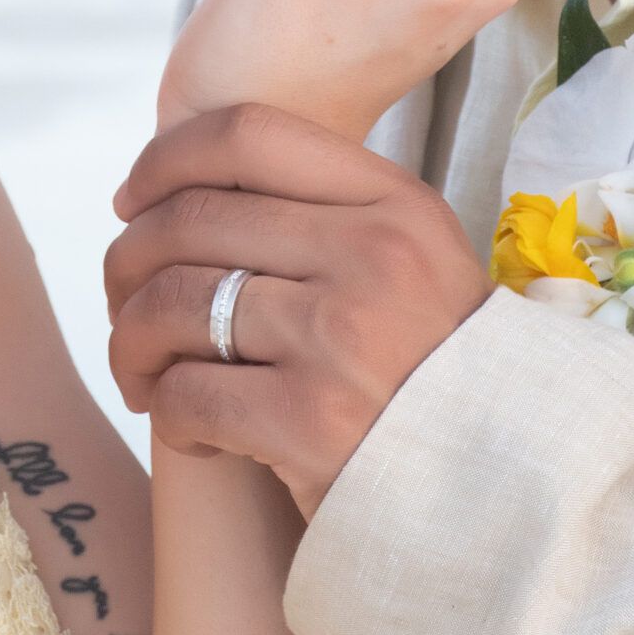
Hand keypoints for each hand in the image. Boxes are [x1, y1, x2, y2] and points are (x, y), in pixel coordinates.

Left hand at [106, 105, 492, 520]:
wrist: (508, 500)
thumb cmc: (435, 376)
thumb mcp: (411, 262)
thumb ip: (321, 213)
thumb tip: (178, 192)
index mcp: (394, 203)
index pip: (246, 134)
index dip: (165, 159)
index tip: (131, 199)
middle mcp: (370, 256)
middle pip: (189, 220)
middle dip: (128, 262)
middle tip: (124, 302)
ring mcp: (339, 338)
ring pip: (172, 304)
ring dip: (133, 343)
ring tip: (145, 372)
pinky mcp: (310, 423)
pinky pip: (185, 395)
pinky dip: (167, 413)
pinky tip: (193, 431)